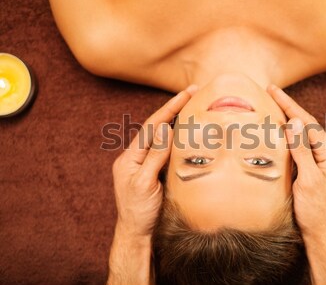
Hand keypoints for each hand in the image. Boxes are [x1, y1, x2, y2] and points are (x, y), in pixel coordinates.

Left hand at [112, 85, 196, 237]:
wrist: (137, 234)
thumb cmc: (139, 212)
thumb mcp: (145, 184)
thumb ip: (155, 156)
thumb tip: (165, 130)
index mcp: (130, 158)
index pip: (151, 127)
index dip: (168, 109)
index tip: (185, 94)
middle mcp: (137, 157)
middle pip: (157, 128)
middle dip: (174, 110)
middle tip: (193, 93)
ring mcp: (146, 165)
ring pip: (163, 138)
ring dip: (177, 122)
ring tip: (193, 107)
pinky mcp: (156, 173)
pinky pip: (167, 151)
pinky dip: (178, 140)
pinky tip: (188, 134)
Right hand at [267, 85, 325, 240]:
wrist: (322, 235)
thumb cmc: (316, 211)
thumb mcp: (307, 180)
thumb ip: (301, 150)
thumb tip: (294, 123)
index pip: (307, 124)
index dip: (290, 106)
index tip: (275, 90)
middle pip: (305, 126)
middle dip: (288, 108)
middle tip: (272, 91)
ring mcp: (321, 162)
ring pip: (302, 136)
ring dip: (288, 120)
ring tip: (274, 105)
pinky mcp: (314, 170)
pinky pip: (300, 147)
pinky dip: (288, 137)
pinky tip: (280, 133)